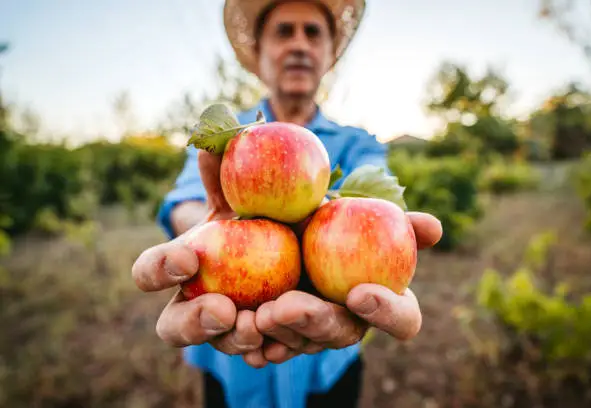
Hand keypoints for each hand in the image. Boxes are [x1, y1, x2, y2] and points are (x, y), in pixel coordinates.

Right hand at [131, 150, 263, 356]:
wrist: (298, 243)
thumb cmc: (260, 217)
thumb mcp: (246, 196)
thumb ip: (224, 176)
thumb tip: (209, 142)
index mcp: (180, 268)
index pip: (150, 273)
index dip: (160, 270)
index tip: (189, 258)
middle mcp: (194, 304)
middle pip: (173, 327)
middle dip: (193, 323)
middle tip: (222, 309)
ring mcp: (227, 328)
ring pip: (220, 345)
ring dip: (236, 338)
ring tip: (260, 322)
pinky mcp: (260, 341)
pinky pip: (258, 355)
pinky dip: (268, 351)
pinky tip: (281, 344)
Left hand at [247, 211, 441, 367]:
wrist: (279, 225)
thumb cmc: (329, 221)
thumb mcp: (353, 210)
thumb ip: (394, 220)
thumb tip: (434, 227)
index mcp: (381, 299)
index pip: (402, 319)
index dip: (387, 313)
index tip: (358, 292)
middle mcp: (349, 322)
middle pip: (341, 335)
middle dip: (314, 322)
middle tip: (286, 306)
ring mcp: (314, 334)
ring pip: (303, 345)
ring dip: (282, 333)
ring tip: (258, 314)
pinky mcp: (281, 337)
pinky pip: (272, 351)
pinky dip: (258, 347)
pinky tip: (247, 339)